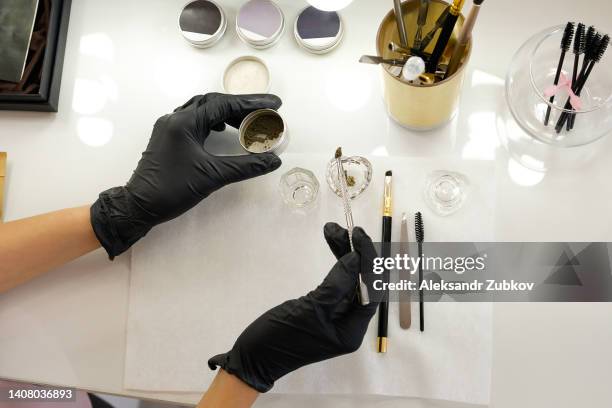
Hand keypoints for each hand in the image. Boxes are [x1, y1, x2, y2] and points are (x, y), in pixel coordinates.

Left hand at [91, 93, 281, 258]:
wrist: (138, 206)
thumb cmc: (172, 190)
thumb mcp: (213, 177)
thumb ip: (245, 166)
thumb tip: (273, 161)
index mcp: (185, 123)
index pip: (224, 104)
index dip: (252, 102)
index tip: (275, 103)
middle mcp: (175, 119)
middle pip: (213, 102)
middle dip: (241, 106)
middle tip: (264, 112)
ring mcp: (169, 127)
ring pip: (202, 110)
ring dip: (226, 113)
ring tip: (248, 122)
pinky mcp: (167, 137)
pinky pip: (193, 120)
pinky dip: (212, 121)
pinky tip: (222, 130)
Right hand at [208, 223, 378, 392]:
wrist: (252, 357)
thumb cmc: (281, 338)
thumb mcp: (311, 310)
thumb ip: (337, 285)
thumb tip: (356, 260)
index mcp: (352, 328)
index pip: (373, 290)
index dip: (369, 261)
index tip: (358, 236)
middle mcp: (349, 321)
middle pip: (363, 281)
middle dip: (356, 253)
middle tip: (344, 228)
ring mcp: (336, 313)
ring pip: (349, 277)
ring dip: (344, 252)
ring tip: (332, 229)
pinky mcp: (322, 306)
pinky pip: (336, 280)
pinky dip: (334, 262)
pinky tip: (332, 243)